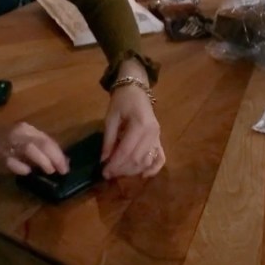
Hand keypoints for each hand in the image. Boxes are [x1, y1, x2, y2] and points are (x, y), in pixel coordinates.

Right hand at [0, 122, 68, 175]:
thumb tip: (60, 161)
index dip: (58, 153)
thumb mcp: (22, 142)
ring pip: (29, 148)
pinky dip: (21, 167)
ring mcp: (9, 144)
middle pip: (42, 143)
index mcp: (27, 130)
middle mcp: (20, 134)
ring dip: (42, 160)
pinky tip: (27, 172)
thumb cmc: (2, 143)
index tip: (66, 167)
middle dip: (55, 157)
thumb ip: (39, 149)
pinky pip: (12, 161)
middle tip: (62, 171)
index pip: (48, 140)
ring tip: (50, 171)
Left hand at [101, 60, 164, 178]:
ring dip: (132, 170)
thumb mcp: (111, 117)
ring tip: (118, 173)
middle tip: (107, 174)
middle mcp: (152, 133)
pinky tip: (142, 176)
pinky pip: (160, 158)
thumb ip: (108, 139)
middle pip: (137, 159)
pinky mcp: (159, 139)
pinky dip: (153, 169)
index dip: (115, 164)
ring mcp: (158, 137)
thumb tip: (104, 160)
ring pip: (146, 161)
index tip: (103, 172)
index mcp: (140, 125)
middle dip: (121, 169)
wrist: (136, 89)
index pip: (127, 151)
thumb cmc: (122, 101)